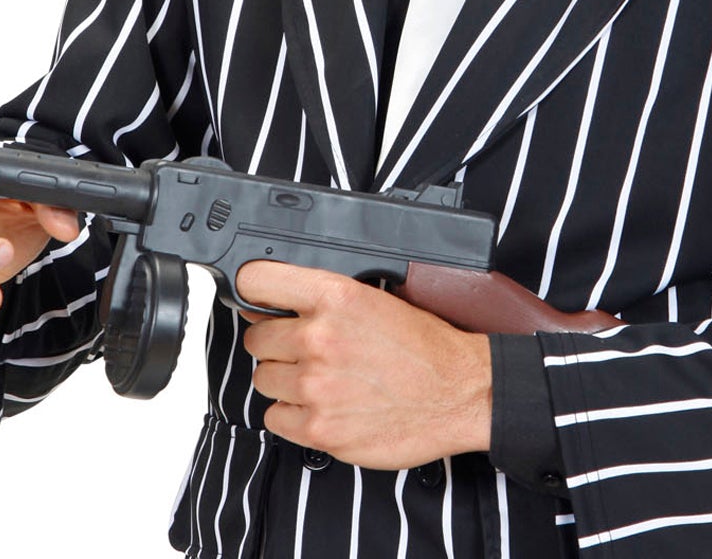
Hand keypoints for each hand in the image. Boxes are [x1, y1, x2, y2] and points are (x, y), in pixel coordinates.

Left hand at [238, 261, 491, 469]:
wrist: (459, 392)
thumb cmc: (426, 347)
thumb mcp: (377, 297)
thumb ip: (325, 299)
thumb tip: (278, 304)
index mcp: (334, 297)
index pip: (258, 282)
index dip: (252, 290)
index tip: (256, 300)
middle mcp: (319, 339)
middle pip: (256, 338)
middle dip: (277, 343)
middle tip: (305, 349)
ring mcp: (315, 387)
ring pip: (264, 379)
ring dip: (285, 380)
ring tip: (319, 379)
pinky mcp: (319, 428)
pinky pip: (275, 418)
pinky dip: (293, 414)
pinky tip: (321, 405)